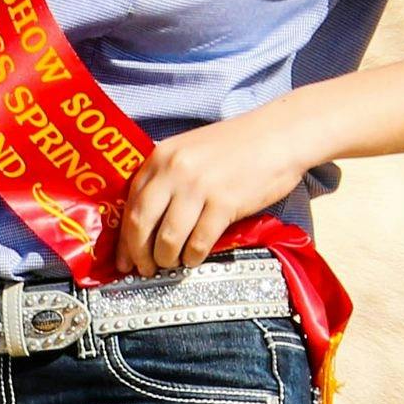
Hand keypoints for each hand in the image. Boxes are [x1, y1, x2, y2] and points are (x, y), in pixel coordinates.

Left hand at [110, 99, 316, 276]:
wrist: (280, 135)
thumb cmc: (238, 145)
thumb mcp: (191, 150)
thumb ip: (167, 177)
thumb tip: (147, 221)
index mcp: (161, 157)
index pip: (130, 205)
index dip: (124, 239)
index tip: (123, 259)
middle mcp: (174, 171)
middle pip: (141, 224)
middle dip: (140, 254)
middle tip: (145, 269)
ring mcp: (199, 187)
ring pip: (168, 238)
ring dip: (166, 259)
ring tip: (172, 264)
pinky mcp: (225, 203)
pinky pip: (199, 241)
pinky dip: (193, 256)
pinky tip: (195, 259)